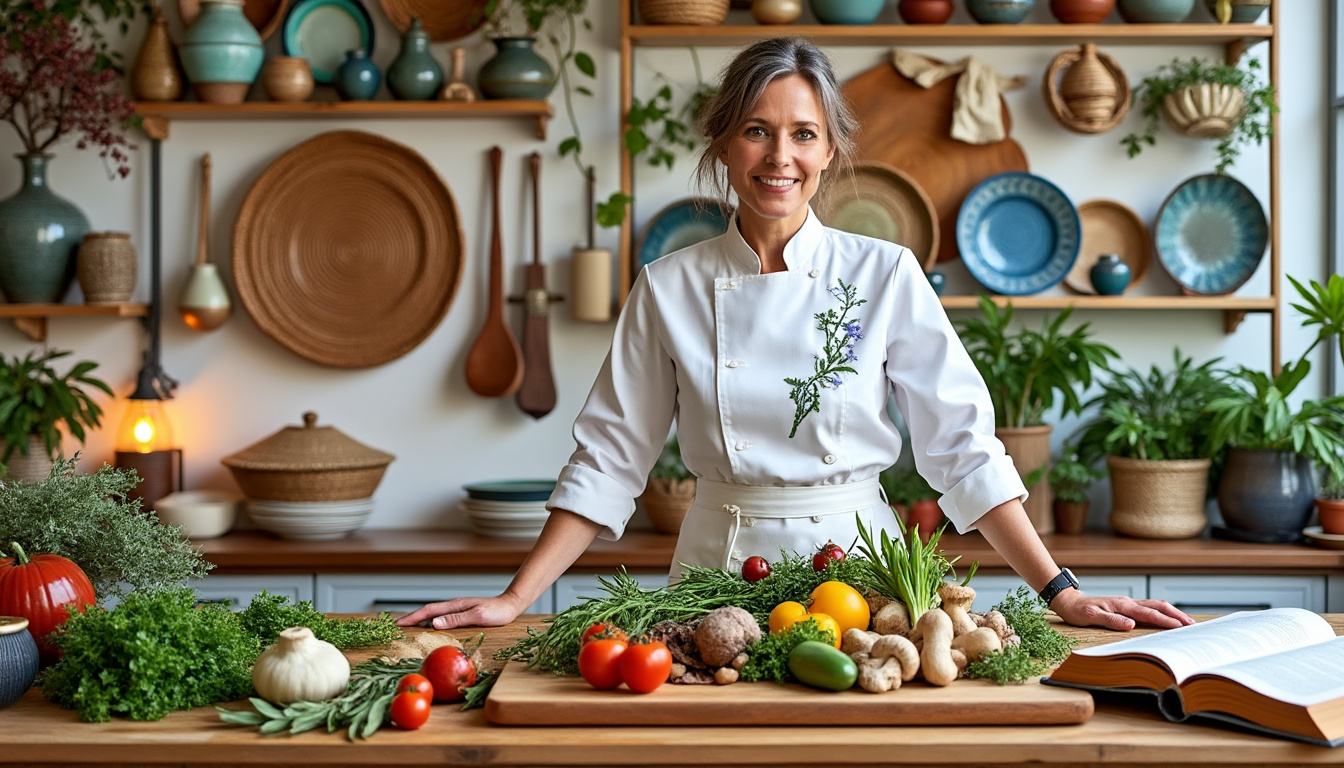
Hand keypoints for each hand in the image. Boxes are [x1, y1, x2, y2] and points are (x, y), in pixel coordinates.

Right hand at [395, 594, 522, 630]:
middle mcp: (454, 606)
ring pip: (434, 614)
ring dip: (420, 620)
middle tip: (398, 626)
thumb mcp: (477, 616)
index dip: (413, 617)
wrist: (510, 605)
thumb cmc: (497, 612)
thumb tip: (434, 623)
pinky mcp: (462, 613)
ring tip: (408, 627)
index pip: (429, 611)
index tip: (399, 624)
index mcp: (455, 605)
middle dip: (412, 618)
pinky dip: (432, 622)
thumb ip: (456, 619)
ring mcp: (458, 609)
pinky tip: (430, 628)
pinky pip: (442, 618)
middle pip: (428, 611)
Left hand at [1049, 589, 1194, 630]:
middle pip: (1157, 607)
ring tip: (1186, 622)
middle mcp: (1127, 602)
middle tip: (1192, 625)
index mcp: (1122, 605)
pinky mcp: (1125, 606)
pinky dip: (1161, 612)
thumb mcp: (1090, 617)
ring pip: (1155, 606)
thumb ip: (1111, 620)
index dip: (1165, 621)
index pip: (1148, 614)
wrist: (1068, 601)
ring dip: (1171, 613)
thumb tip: (1131, 625)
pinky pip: (1148, 608)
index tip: (1181, 628)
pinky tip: (1167, 618)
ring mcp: (1127, 603)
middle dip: (1176, 615)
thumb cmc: (1077, 611)